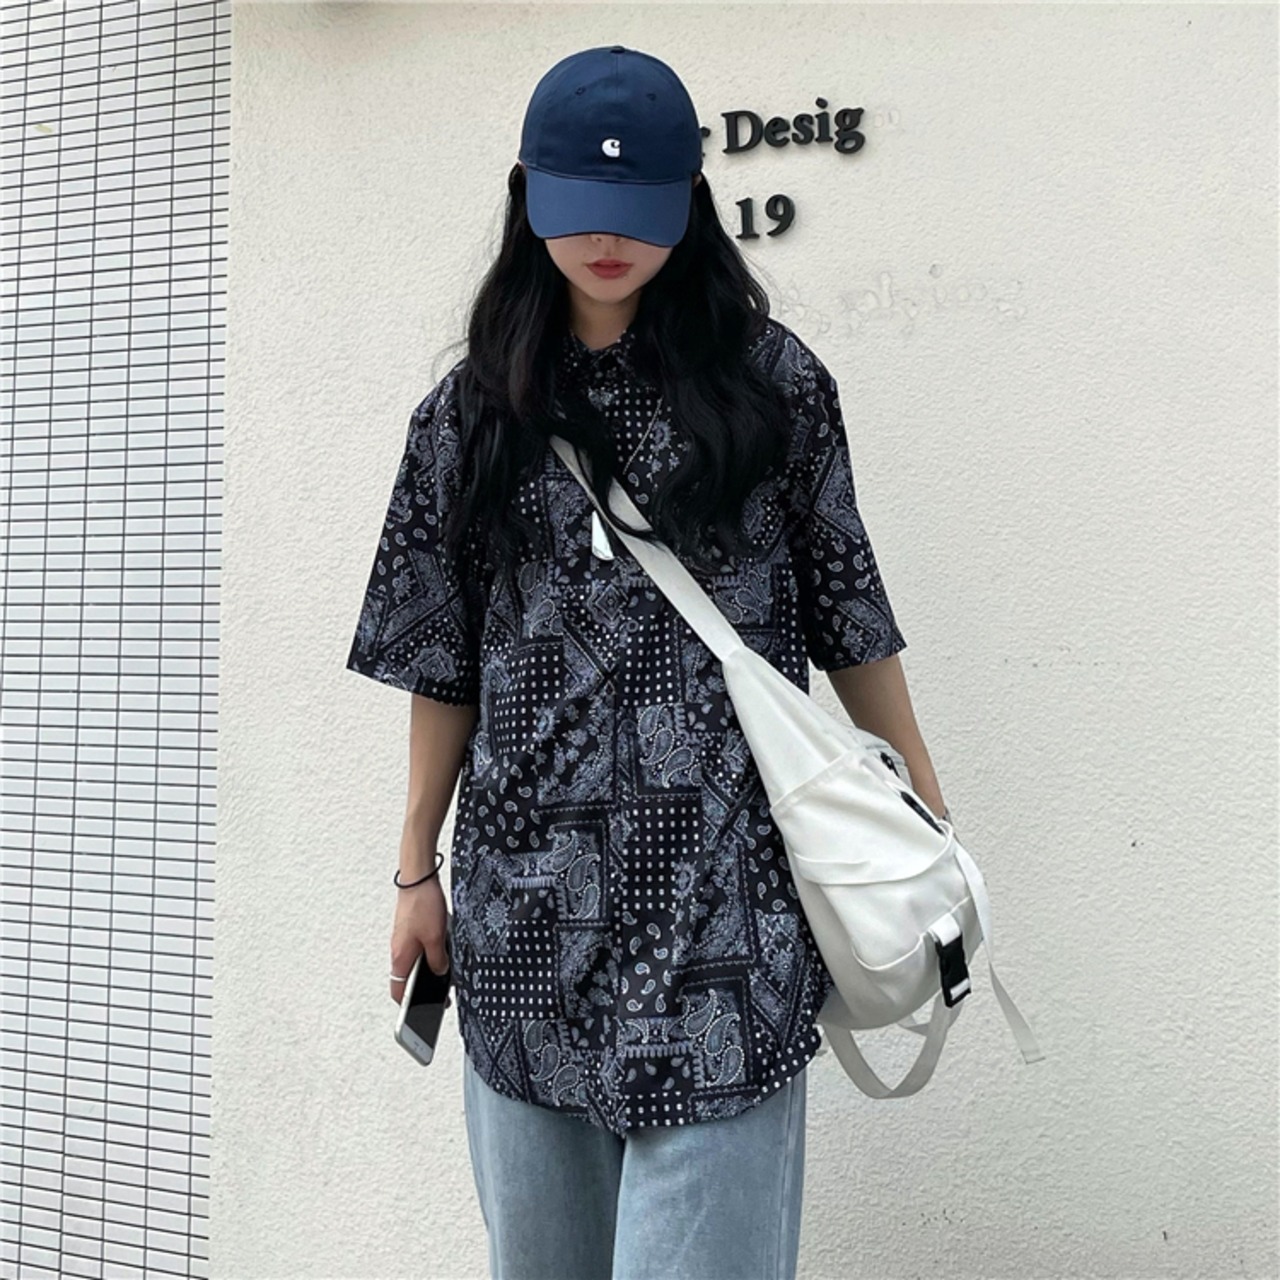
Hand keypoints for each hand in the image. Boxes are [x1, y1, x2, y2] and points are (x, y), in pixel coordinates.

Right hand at [389, 874, 449, 1003]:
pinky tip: (445, 954)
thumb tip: (441, 973)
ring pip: (415, 963)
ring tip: (447, 977)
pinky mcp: (411, 930)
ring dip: (428, 971)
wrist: (418, 878)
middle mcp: (399, 951)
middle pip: (408, 978)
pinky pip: (419, 949)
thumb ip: (438, 960)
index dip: (407, 1006)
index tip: (420, 1015)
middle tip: (441, 997)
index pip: (398, 991)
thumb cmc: (422, 905)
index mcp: (401, 958)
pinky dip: (429, 956)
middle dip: (422, 990)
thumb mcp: (436, 938)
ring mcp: (404, 940)